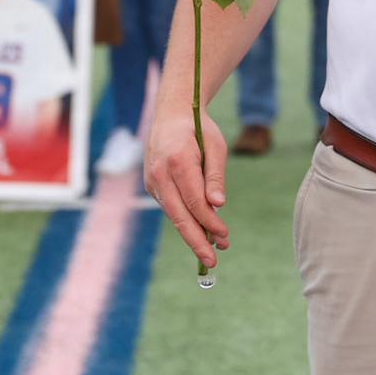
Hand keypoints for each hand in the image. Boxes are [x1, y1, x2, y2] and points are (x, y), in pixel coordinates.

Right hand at [144, 106, 230, 269]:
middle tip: (212, 261)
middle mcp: (160, 173)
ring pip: (173, 214)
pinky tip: (202, 228)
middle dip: (196, 241)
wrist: (170, 113)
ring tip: (214, 248)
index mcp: (178, 161)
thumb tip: (218, 205)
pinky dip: (185, 219)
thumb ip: (215, 176)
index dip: (209, 222)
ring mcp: (152, 180)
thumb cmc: (198, 128)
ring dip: (193, 233)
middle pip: (179, 215)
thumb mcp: (215, 146)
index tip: (224, 235)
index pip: (194, 201)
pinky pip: (170, 206)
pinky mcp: (151, 184)